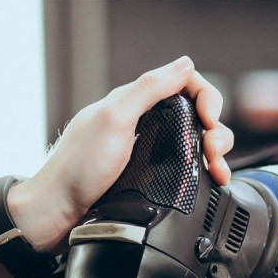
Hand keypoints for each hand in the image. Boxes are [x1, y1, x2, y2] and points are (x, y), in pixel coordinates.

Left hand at [8, 56, 235, 252]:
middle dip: (216, 130)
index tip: (209, 120)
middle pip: (197, 115)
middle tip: (212, 151)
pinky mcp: (153, 176)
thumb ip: (148, 89)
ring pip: (197, 142)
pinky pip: (189, 166)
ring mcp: (150, 151)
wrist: (59, 212)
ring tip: (217, 170)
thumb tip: (184, 65)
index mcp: (135, 103)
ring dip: (217, 153)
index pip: (185, 84)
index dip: (206, 97)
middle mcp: (145, 123)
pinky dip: (206, 171)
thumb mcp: (114, 120)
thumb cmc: (78, 168)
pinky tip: (212, 179)